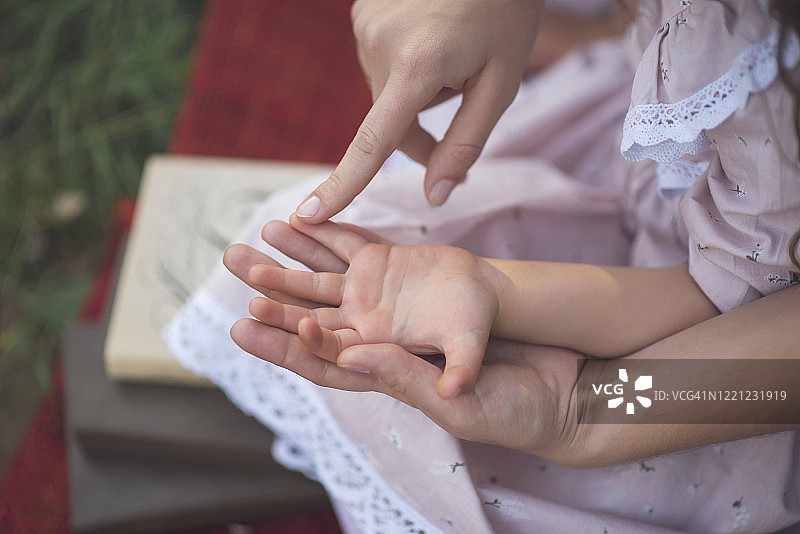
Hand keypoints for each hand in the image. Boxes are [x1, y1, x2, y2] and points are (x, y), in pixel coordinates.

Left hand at [224, 238, 580, 454]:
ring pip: (328, 281)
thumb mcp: (466, 400)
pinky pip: (361, 251)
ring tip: (252, 238)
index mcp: (384, 375)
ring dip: (290, 260)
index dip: (285, 345)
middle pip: (311, 318)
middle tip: (230, 268)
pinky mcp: (409, 277)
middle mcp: (377, 340)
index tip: (250, 321)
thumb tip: (355, 356)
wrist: (555, 376)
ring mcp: (389, 306)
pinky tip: (303, 218)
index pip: (322, 363)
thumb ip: (411, 378)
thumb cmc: (514, 405)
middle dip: (269, 296)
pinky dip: (332, 234)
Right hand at [295, 0, 542, 220]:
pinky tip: (431, 35)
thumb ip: (466, 142)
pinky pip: (380, 62)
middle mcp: (378, 46)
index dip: (344, 184)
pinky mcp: (361, 13)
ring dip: (414, 91)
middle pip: (389, 122)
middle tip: (466, 100)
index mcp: (416, 67)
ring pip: (385, 92)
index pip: (374, 142)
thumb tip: (436, 196)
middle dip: (421, 129)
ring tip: (451, 52)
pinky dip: (404, 64)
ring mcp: (364, 25)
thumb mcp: (502, 81)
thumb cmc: (505, 10)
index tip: (310, 214)